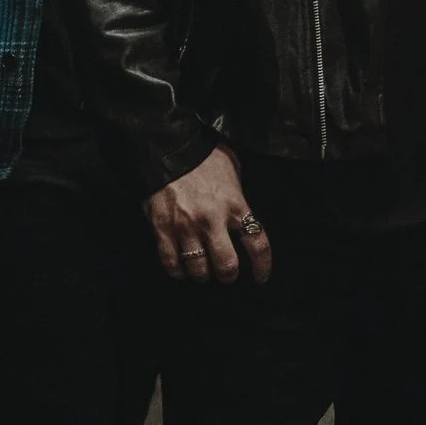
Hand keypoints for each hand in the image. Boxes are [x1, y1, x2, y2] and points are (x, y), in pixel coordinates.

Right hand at [145, 146, 270, 284]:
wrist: (169, 147)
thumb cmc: (204, 156)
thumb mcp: (233, 170)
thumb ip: (239, 196)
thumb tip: (241, 214)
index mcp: (235, 205)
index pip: (257, 244)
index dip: (262, 267)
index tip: (260, 278)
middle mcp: (213, 220)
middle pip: (227, 265)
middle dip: (228, 276)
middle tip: (226, 274)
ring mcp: (186, 227)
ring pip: (198, 269)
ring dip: (202, 275)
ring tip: (202, 271)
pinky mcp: (163, 229)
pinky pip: (170, 262)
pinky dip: (177, 271)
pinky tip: (180, 270)